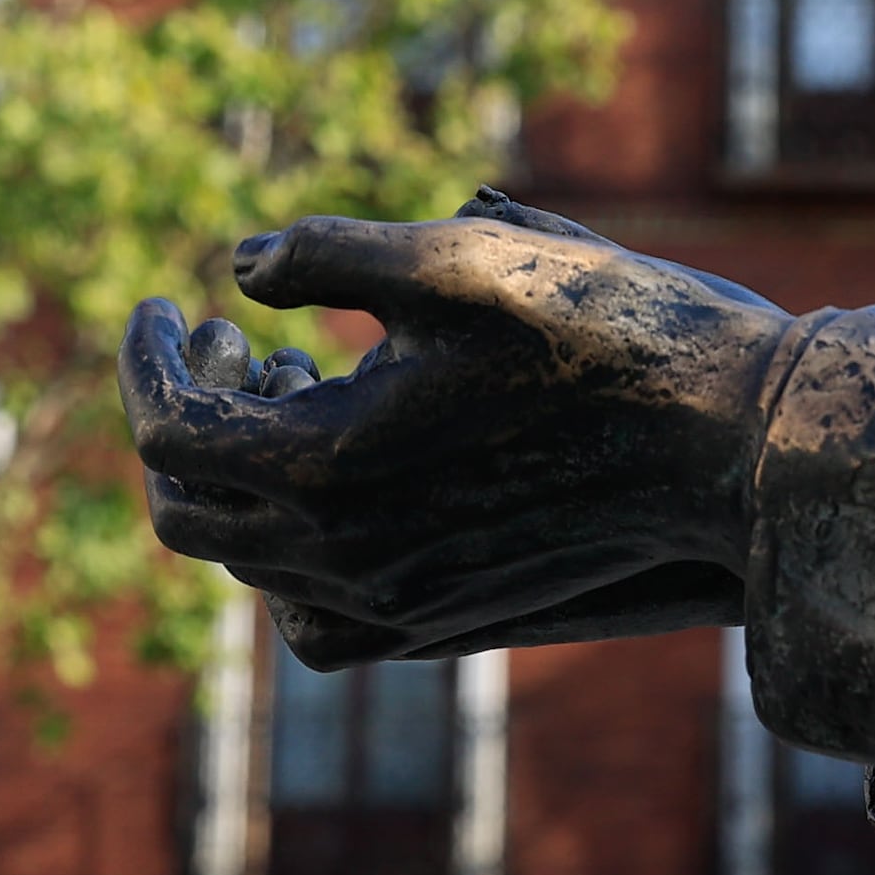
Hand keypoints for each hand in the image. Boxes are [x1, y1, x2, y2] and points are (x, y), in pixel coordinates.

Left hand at [123, 196, 789, 665]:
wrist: (725, 446)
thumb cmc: (601, 335)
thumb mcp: (460, 257)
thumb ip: (328, 252)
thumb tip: (239, 266)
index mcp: (326, 471)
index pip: (170, 430)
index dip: (149, 358)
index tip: (168, 300)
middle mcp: (345, 560)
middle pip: (189, 512)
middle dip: (185, 412)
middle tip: (234, 335)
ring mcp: (395, 604)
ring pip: (252, 565)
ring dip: (242, 474)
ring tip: (297, 380)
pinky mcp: (442, 622)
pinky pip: (319, 611)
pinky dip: (294, 546)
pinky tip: (346, 470)